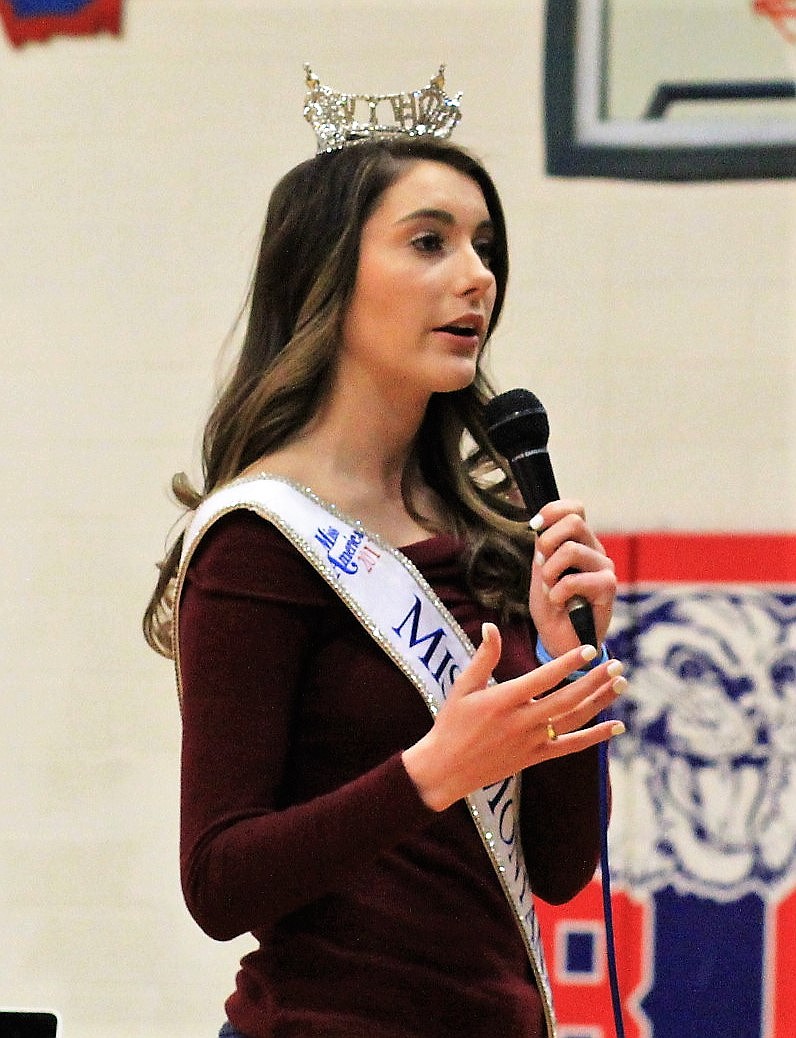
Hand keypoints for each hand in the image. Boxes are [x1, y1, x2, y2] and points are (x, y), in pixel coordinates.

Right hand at [401, 623, 625, 811]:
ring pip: (574, 720)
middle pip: (566, 699)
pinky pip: (572, 746)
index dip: (567, 664)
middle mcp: (521, 721)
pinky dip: (596, 737)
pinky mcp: (536, 756)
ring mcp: (531, 741)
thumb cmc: (452, 723)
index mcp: (503, 700)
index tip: (589, 649)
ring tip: (620, 684)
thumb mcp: (463, 687)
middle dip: (594, 681)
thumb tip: (491, 625)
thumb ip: (483, 657)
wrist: (445, 769)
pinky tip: (617, 726)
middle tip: (617, 665)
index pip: (542, 679)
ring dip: (600, 702)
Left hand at [529, 500, 616, 657]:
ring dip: (550, 570)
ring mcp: (604, 567)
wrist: (561, 641)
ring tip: (549, 588)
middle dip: (547, 541)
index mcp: (580, 541)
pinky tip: (558, 602)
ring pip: (572, 549)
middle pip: (574, 521)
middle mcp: (595, 550)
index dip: (553, 510)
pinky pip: (576, 579)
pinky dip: (558, 591)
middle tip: (542, 564)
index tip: (535, 526)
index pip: (575, 508)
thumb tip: (540, 527)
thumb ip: (543, 549)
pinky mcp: (608, 587)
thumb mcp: (540, 572)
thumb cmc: (552, 607)